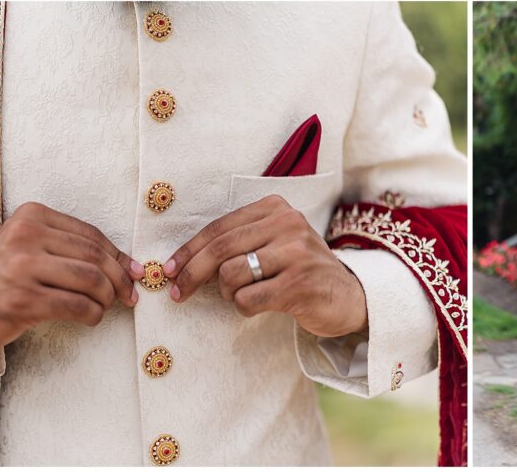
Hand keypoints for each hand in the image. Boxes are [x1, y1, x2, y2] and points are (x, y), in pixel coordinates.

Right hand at [0, 202, 138, 350]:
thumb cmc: (5, 276)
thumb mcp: (31, 247)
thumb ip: (72, 249)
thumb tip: (128, 265)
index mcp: (31, 215)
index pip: (90, 234)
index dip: (117, 255)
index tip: (133, 271)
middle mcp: (25, 236)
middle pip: (93, 256)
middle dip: (119, 278)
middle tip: (129, 294)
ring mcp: (22, 268)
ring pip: (89, 280)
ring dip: (106, 298)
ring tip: (105, 306)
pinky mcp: (23, 300)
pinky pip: (76, 307)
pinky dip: (93, 314)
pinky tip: (91, 318)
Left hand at [164, 195, 367, 337]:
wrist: (348, 296)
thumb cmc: (300, 270)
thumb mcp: (274, 243)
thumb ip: (238, 243)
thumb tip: (182, 261)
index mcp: (275, 208)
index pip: (219, 228)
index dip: (188, 250)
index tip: (169, 269)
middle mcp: (287, 225)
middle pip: (220, 250)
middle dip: (191, 274)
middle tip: (177, 293)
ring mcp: (295, 254)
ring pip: (231, 275)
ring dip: (228, 293)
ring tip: (245, 295)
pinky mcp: (299, 285)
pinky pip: (248, 299)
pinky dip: (244, 307)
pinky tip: (260, 305)